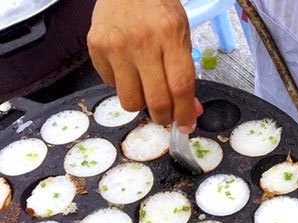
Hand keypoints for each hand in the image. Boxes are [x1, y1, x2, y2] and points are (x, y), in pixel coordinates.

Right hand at [87, 0, 202, 132]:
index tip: (187, 126)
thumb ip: (185, 72)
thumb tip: (191, 110)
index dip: (184, 113)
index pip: (180, 86)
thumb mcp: (181, 35)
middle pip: (156, 100)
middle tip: (167, 116)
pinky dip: (122, 85)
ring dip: (141, 104)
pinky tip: (128, 69)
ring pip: (130, 100)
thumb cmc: (158, 9)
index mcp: (170, 35)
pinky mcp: (96, 47)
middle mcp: (142, 42)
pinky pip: (111, 85)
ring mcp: (116, 46)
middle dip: (165, 117)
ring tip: (146, 90)